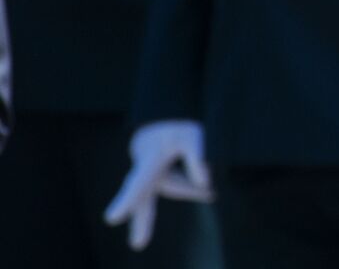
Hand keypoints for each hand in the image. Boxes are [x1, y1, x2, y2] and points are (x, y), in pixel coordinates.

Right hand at [103, 120, 213, 250]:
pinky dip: (188, 186)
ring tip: (211, 194)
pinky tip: (206, 192)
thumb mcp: (193, 133)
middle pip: (143, 198)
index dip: (127, 201)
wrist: (165, 110)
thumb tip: (206, 185)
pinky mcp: (155, 171)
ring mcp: (148, 170)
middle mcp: (144, 166)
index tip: (111, 219)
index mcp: (149, 158)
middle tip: (139, 245)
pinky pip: (172, 183)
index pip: (138, 182)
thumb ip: (197, 158)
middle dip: (142, 221)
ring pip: (167, 187)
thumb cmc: (179, 121)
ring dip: (187, 191)